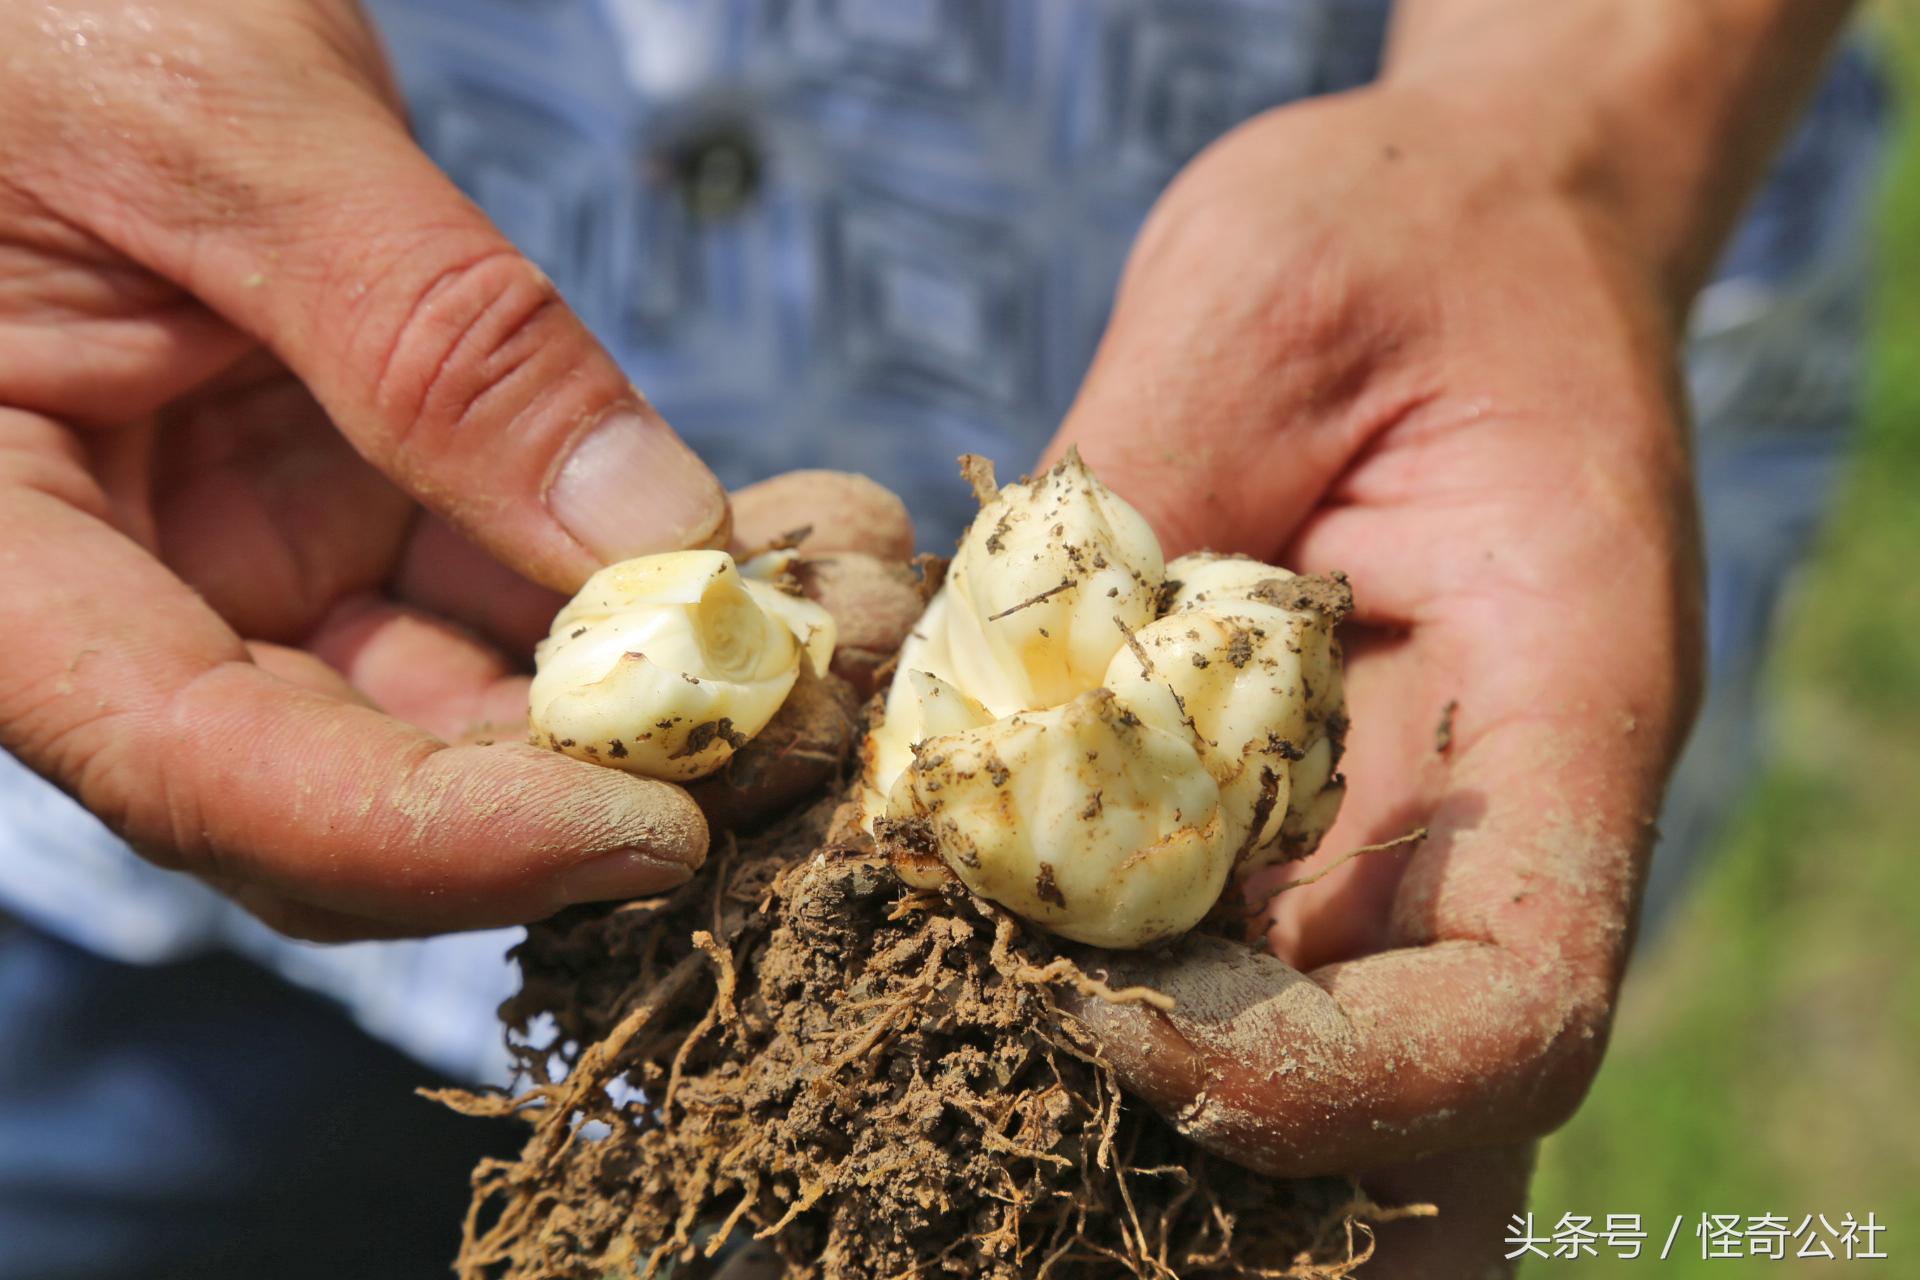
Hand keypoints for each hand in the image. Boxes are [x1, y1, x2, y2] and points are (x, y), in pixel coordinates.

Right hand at [0, 0, 766, 941]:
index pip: (206, 771)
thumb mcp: (221, 127)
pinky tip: (787, 542)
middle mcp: (128, 596)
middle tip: (810, 725)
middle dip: (602, 773)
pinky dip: (651, 580)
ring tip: (836, 612)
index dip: (440, 838)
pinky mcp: (349, 507)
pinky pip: (512, 587)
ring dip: (663, 686)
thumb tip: (645, 533)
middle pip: (365, 779)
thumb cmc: (44, 4)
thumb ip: (422, 332)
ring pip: (470, 699)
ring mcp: (247, 558)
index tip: (658, 833)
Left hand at [1044, 85, 1703, 1271]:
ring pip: (1316, 1077)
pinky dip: (1099, 1010)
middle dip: (1235, 1175)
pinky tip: (948, 988)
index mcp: (1564, 711)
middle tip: (986, 1157)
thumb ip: (1120, 498)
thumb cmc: (1401, 238)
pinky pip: (1215, 963)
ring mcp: (1388, 835)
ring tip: (937, 1118)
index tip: (1113, 1023)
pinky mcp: (1284, 813)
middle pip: (1419, 1115)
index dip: (1333, 1079)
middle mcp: (1489, 820)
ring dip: (1152, 1128)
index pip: (1518, 1008)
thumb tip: (948, 702)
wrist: (1463, 229)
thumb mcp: (1261, 303)